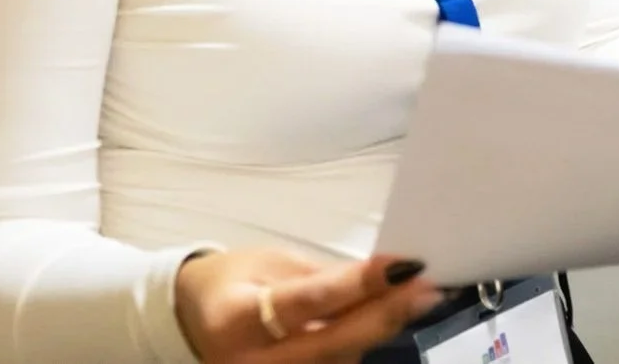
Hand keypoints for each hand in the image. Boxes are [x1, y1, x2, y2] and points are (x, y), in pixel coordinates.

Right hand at [173, 249, 443, 362]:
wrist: (191, 322)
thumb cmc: (233, 282)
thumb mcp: (271, 265)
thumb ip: (323, 278)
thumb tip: (384, 275)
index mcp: (236, 318)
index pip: (309, 302)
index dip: (359, 285)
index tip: (404, 266)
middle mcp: (249, 362)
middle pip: (330, 345)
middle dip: (383, 317)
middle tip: (427, 291)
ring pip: (336, 363)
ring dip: (378, 332)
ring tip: (414, 300)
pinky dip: (359, 347)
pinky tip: (383, 321)